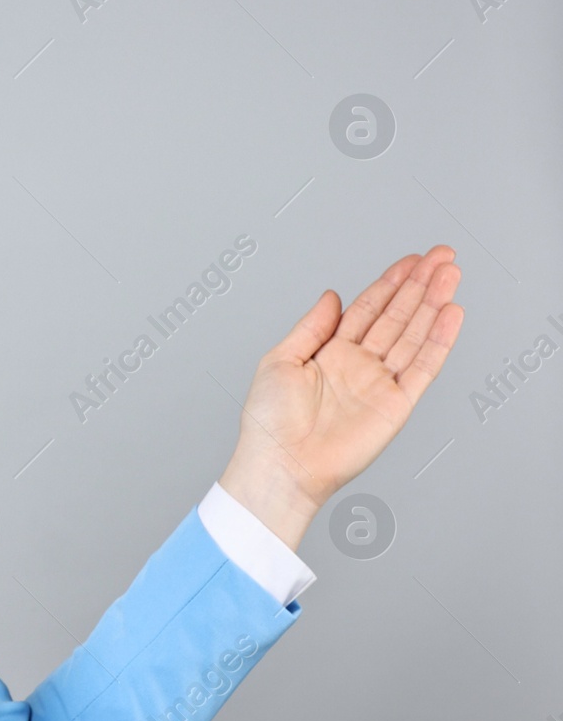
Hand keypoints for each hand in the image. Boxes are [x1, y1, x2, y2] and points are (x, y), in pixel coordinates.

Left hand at [219, 246, 464, 548]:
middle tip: (443, 256)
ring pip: (414, 335)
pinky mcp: (396, 405)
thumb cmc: (270, 422)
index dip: (390, 283)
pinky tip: (451, 315)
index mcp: (330, 353)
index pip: (368, 309)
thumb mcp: (280, 360)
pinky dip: (439, 341)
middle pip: (397, 316)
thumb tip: (332, 296)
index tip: (412, 260)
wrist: (280, 464)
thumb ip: (312, 326)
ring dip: (434, 304)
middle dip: (420, 285)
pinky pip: (423, 368)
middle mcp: (359, 366)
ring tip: (451, 275)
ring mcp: (379, 384)